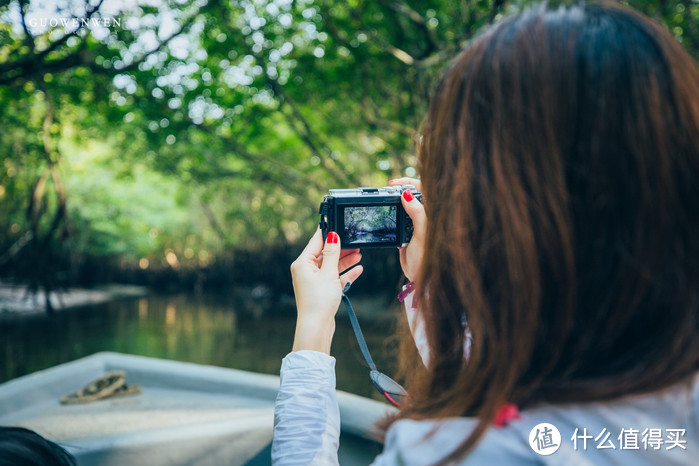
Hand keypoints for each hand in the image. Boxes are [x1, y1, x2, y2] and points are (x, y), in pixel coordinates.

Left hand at [290, 229, 362, 353]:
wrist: (317, 326)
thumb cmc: (319, 300)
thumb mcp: (328, 272)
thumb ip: (332, 253)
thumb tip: (332, 235)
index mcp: (302, 263)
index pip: (316, 242)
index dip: (328, 233)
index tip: (339, 224)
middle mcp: (306, 271)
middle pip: (325, 254)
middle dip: (340, 248)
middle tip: (355, 242)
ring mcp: (314, 281)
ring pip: (331, 266)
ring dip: (345, 261)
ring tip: (359, 254)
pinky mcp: (321, 291)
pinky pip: (334, 278)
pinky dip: (345, 274)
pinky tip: (358, 270)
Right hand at [389, 178, 425, 281]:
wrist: (419, 276)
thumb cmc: (427, 257)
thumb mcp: (422, 234)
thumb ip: (417, 213)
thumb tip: (406, 194)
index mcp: (433, 213)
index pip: (423, 188)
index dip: (408, 182)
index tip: (393, 184)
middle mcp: (426, 215)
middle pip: (413, 194)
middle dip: (400, 189)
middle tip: (386, 190)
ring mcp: (417, 222)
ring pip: (405, 204)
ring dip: (395, 200)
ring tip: (384, 199)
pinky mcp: (408, 230)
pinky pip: (400, 216)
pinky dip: (393, 213)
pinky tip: (387, 213)